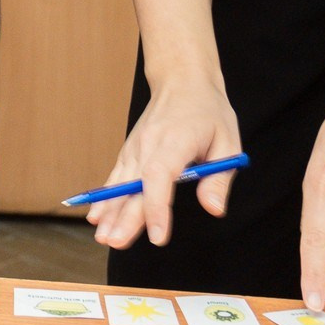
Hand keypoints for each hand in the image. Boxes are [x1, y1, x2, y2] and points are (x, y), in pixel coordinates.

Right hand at [87, 77, 240, 249]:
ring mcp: (136, 147)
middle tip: (116, 243)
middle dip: (125, 217)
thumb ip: (219, 178)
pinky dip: (105, 196)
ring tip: (103, 238)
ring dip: (110, 211)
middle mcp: (149, 144)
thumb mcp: (229, 142)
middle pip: (134, 184)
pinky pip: (115, 176)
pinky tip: (95, 216)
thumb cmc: (209, 113)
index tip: (158, 236)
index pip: (160, 175)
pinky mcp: (130, 150)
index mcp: (176, 140)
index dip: (156, 206)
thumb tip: (213, 209)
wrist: (182, 81)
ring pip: (120, 183)